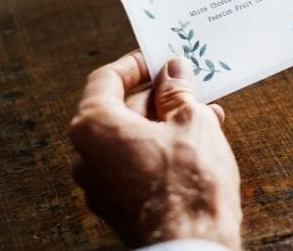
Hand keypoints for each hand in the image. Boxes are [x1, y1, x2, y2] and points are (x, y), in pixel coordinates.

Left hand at [68, 53, 241, 248]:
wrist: (190, 243)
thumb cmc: (188, 182)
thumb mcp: (192, 120)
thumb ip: (177, 92)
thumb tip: (173, 72)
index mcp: (95, 127)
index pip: (106, 79)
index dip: (136, 64)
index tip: (159, 58)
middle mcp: (87, 156)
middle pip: (119, 110)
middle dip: (158, 96)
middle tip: (190, 86)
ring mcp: (100, 186)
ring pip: (131, 139)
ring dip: (165, 123)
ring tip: (205, 115)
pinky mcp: (118, 207)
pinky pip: (135, 164)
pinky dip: (162, 149)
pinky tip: (197, 144)